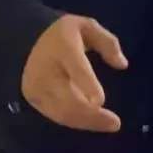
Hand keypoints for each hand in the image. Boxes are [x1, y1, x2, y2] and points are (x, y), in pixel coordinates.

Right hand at [21, 14, 128, 131]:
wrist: (31, 40)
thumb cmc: (66, 35)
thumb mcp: (88, 27)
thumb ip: (108, 43)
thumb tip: (122, 64)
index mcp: (63, 47)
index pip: (75, 68)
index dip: (87, 84)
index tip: (100, 101)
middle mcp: (46, 69)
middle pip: (68, 98)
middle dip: (92, 115)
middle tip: (115, 124)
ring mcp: (37, 86)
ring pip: (63, 112)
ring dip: (87, 122)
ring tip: (108, 125)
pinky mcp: (34, 98)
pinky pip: (56, 115)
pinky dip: (76, 122)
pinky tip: (93, 122)